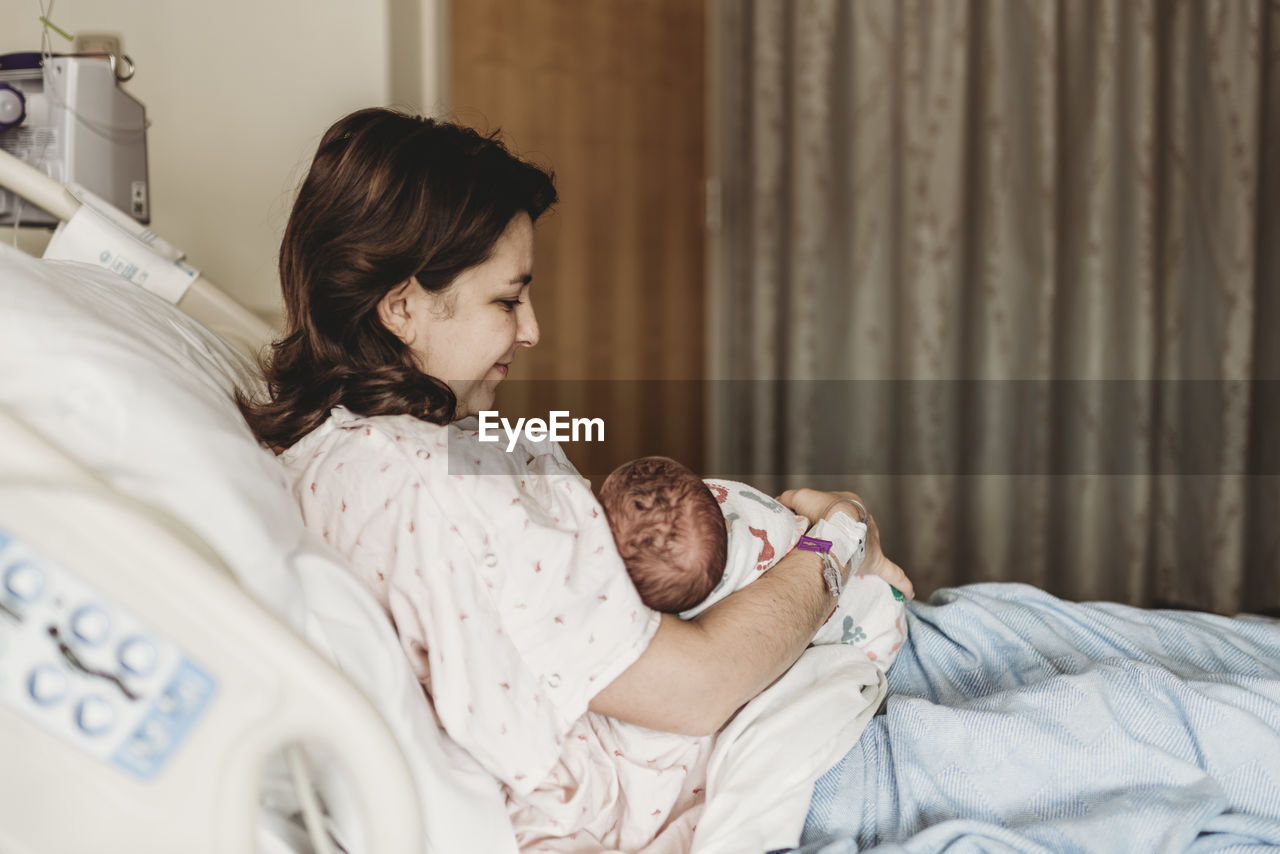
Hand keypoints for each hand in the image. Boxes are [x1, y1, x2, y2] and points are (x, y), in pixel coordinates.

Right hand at [776, 488, 914, 600]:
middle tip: (825, 547)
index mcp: (850, 502)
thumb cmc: (819, 510)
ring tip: (846, 565)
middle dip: (842, 537)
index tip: (811, 525)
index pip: (836, 509)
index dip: (822, 516)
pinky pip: (892, 573)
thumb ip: (788, 500)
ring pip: (866, 548)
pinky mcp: (877, 561)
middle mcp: (866, 520)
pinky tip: (909, 593)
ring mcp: (873, 541)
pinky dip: (900, 582)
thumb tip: (781, 508)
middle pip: (852, 530)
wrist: (837, 524)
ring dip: (859, 555)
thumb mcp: (797, 498)